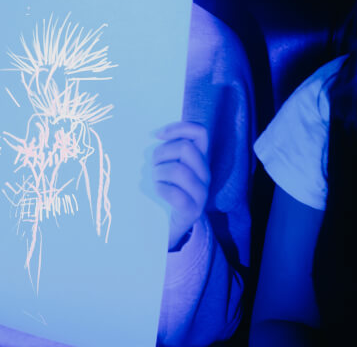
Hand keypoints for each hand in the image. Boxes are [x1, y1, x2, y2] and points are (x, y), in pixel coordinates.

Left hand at [153, 121, 209, 250]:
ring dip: (159, 173)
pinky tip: (157, 192)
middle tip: (152, 166)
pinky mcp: (193, 210)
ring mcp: (201, 193)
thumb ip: (166, 150)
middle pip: (186, 148)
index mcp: (199, 159)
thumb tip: (155, 135)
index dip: (179, 128)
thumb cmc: (162, 191)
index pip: (200, 132)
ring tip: (154, 181)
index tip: (157, 135)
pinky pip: (176, 194)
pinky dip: (161, 190)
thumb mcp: (165, 166)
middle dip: (161, 153)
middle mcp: (204, 174)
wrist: (164, 227)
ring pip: (179, 170)